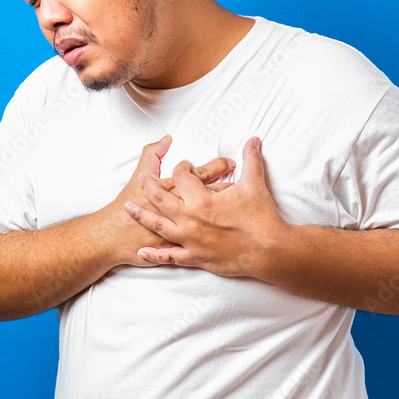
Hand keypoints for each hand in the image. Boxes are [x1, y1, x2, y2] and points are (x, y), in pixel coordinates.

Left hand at [125, 136, 286, 276]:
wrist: (269, 251)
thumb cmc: (262, 218)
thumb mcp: (255, 184)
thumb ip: (251, 159)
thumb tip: (253, 140)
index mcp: (203, 199)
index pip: (183, 176)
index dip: (183, 167)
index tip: (185, 165)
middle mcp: (191, 219)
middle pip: (161, 198)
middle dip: (149, 186)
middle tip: (141, 178)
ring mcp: (191, 240)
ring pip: (158, 226)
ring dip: (141, 215)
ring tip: (128, 207)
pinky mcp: (195, 258)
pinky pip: (170, 257)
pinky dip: (155, 254)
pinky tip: (142, 251)